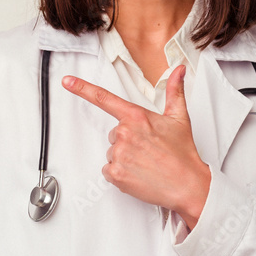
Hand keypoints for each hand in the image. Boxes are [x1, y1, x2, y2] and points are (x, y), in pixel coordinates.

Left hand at [61, 65, 210, 228]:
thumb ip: (174, 90)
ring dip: (125, 158)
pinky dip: (121, 174)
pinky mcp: (116, 174)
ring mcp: (119, 154)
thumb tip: (178, 71)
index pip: (103, 98)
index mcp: (136, 116)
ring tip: (146, 163)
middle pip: (114, 134)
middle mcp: (124, 133)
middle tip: (148, 149)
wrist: (188, 184)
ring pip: (112, 153)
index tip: (67, 82)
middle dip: (128, 141)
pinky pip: (109, 171)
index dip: (81, 88)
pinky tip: (138, 174)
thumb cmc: (183, 153)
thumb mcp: (179, 117)